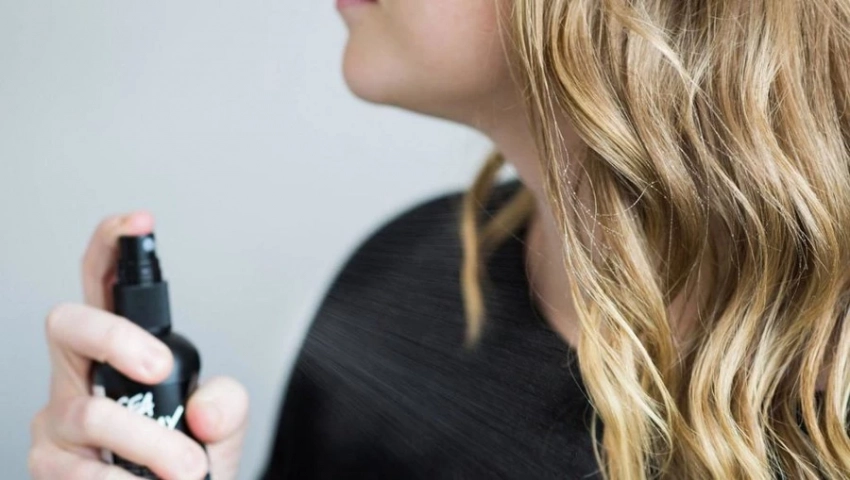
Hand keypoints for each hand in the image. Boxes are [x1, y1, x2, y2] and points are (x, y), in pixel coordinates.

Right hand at [29, 212, 249, 479]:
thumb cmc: (190, 462)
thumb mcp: (223, 426)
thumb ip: (227, 403)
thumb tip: (202, 413)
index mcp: (121, 352)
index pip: (103, 285)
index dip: (112, 246)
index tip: (140, 221)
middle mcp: (80, 376)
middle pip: (68, 324)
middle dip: (116, 339)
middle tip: (160, 368)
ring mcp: (58, 420)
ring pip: (90, 412)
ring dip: (151, 444)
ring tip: (188, 470)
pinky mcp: (48, 464)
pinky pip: (77, 470)